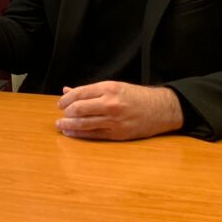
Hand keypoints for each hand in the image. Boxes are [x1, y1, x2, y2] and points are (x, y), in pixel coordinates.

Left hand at [56, 81, 183, 140]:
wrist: (161, 109)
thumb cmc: (136, 96)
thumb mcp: (113, 87)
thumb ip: (89, 90)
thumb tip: (67, 90)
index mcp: (108, 88)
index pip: (79, 93)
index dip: (65, 99)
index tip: (61, 103)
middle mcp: (110, 103)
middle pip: (78, 108)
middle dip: (66, 112)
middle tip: (62, 114)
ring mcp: (114, 120)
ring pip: (83, 123)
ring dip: (68, 125)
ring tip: (60, 125)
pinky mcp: (117, 134)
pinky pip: (93, 134)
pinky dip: (78, 134)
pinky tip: (70, 133)